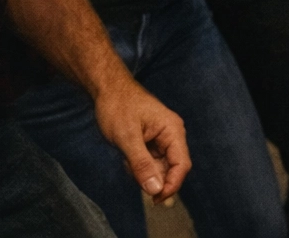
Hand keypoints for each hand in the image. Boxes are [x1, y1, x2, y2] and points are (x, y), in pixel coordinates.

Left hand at [91, 75, 190, 203]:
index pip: (182, 164)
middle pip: (172, 168)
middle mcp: (171, 134)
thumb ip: (142, 164)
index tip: (155, 199)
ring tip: (126, 160)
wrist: (106, 88)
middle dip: (153, 177)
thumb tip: (155, 191)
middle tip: (132, 175)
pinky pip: (150, 161)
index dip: (172, 185)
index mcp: (173, 130)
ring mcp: (161, 138)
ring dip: (143, 171)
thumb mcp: (127, 138)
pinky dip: (138, 165)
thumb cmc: (118, 107)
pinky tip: (125, 156)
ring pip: (159, 167)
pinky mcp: (151, 140)